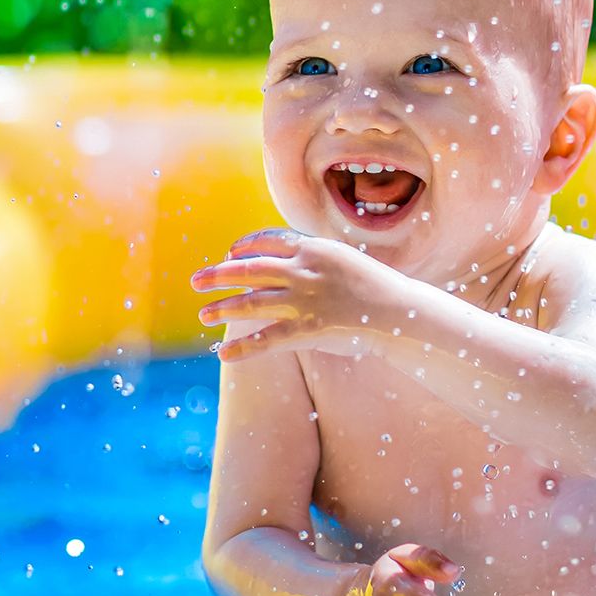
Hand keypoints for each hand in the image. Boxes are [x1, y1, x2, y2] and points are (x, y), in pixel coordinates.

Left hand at [189, 229, 400, 362]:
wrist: (399, 310)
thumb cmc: (374, 286)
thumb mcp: (343, 260)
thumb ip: (315, 259)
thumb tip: (290, 260)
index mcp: (312, 248)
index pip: (267, 241)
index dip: (244, 247)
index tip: (229, 253)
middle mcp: (303, 270)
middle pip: (248, 270)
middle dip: (218, 275)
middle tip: (196, 281)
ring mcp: (304, 300)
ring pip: (251, 303)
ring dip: (223, 308)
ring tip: (203, 315)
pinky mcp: (308, 328)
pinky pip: (267, 339)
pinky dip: (242, 348)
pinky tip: (223, 354)